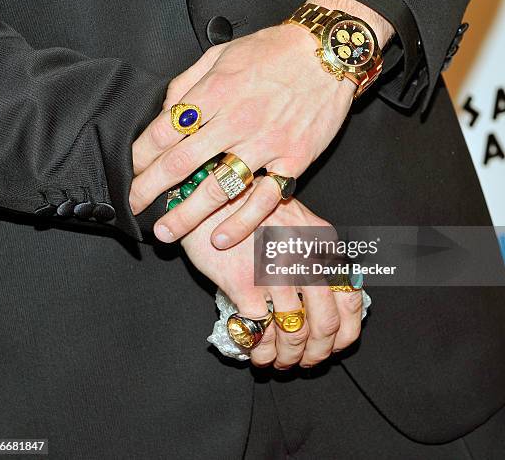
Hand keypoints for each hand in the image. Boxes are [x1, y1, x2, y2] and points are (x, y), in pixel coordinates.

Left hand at [130, 0, 392, 246]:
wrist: (328, 52)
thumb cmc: (273, 51)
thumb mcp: (222, 53)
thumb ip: (190, 83)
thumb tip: (165, 112)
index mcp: (217, 90)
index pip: (166, 129)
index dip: (142, 152)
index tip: (131, 168)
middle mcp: (238, 119)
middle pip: (182, 162)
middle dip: (151, 187)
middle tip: (134, 205)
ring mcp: (268, 143)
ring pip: (219, 187)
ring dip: (187, 214)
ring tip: (166, 232)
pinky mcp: (294, 160)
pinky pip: (264, 199)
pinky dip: (241, 222)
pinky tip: (220, 238)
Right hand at [181, 189, 362, 368]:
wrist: (209, 197)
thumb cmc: (251, 210)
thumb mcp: (296, 222)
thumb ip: (316, 254)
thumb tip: (331, 296)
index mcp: (322, 242)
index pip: (350, 297)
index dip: (345, 332)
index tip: (334, 346)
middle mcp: (304, 257)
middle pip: (326, 323)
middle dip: (318, 352)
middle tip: (306, 361)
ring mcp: (274, 271)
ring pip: (294, 333)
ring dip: (289, 357)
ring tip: (280, 362)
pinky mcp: (244, 283)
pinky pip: (260, 331)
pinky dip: (261, 350)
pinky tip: (256, 353)